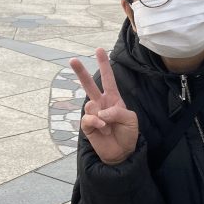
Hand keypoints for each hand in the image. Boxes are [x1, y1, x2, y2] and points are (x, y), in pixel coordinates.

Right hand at [70, 48, 138, 165]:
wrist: (122, 153)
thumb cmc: (128, 134)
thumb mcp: (130, 119)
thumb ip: (117, 112)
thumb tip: (100, 112)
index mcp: (113, 99)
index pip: (108, 79)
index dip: (104, 65)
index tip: (99, 49)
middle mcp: (101, 104)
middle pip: (89, 85)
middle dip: (81, 72)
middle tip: (73, 60)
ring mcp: (93, 114)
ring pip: (89, 103)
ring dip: (100, 115)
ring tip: (109, 126)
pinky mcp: (87, 126)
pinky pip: (88, 118)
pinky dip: (96, 122)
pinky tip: (103, 128)